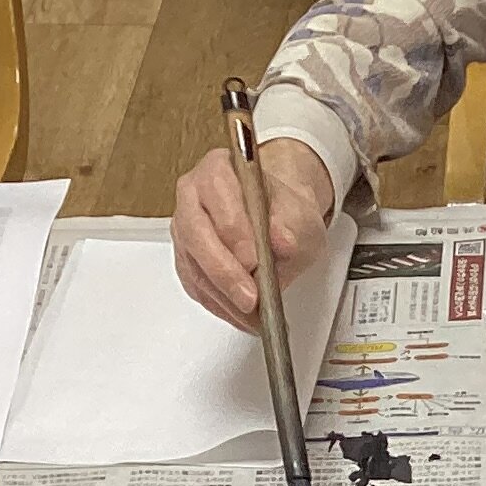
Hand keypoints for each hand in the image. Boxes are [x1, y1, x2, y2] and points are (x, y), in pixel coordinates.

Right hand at [171, 138, 337, 330]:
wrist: (280, 221)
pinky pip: (194, 285)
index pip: (218, 195)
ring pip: (193, 265)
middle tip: (250, 297)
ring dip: (223, 296)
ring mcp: (184, 228)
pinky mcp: (186, 259)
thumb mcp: (301, 215)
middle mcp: (193, 195)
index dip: (234, 231)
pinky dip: (219, 304)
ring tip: (252, 315)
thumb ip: (291, 225)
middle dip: (225, 272)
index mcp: (219, 170)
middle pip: (197, 235)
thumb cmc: (285, 213)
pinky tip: (240, 315)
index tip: (253, 260)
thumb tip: (281, 238)